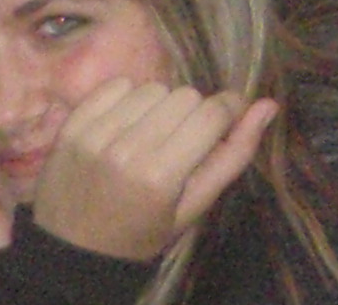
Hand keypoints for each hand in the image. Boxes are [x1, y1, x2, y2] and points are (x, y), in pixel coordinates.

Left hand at [30, 79, 276, 263]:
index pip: (214, 112)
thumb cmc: (140, 234)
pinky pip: (116, 86)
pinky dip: (127, 99)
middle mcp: (127, 150)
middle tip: (180, 142)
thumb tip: (268, 105)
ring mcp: (94, 136)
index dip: (229, 112)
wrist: (69, 253)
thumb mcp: (193, 207)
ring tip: (149, 135)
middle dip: (193, 114)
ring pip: (153, 88)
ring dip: (160, 106)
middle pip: (186, 95)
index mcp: (161, 176)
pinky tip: (124, 126)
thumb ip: (233, 156)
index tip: (224, 124)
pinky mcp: (71, 127)